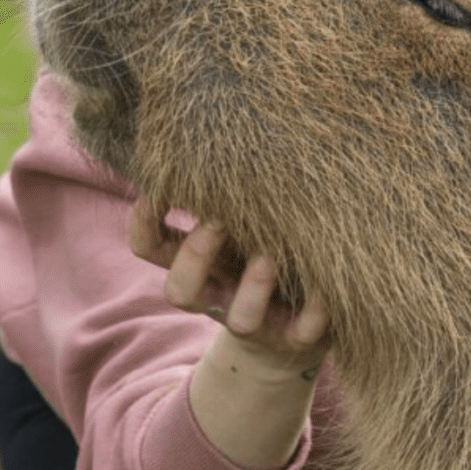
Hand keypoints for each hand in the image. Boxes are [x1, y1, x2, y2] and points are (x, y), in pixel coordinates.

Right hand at [129, 197, 331, 373]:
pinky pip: (302, 333)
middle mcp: (220, 296)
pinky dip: (314, 313)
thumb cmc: (263, 252)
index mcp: (199, 264)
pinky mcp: (297, 339)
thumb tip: (206, 130)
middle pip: (180, 292)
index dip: (145, 222)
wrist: (299, 327)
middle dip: (195, 255)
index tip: (158, 191)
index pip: (150, 249)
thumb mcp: (238, 223)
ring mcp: (258, 323)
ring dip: (252, 288)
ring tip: (269, 257)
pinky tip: (325, 288)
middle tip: (217, 221)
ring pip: (240, 321)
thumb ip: (221, 195)